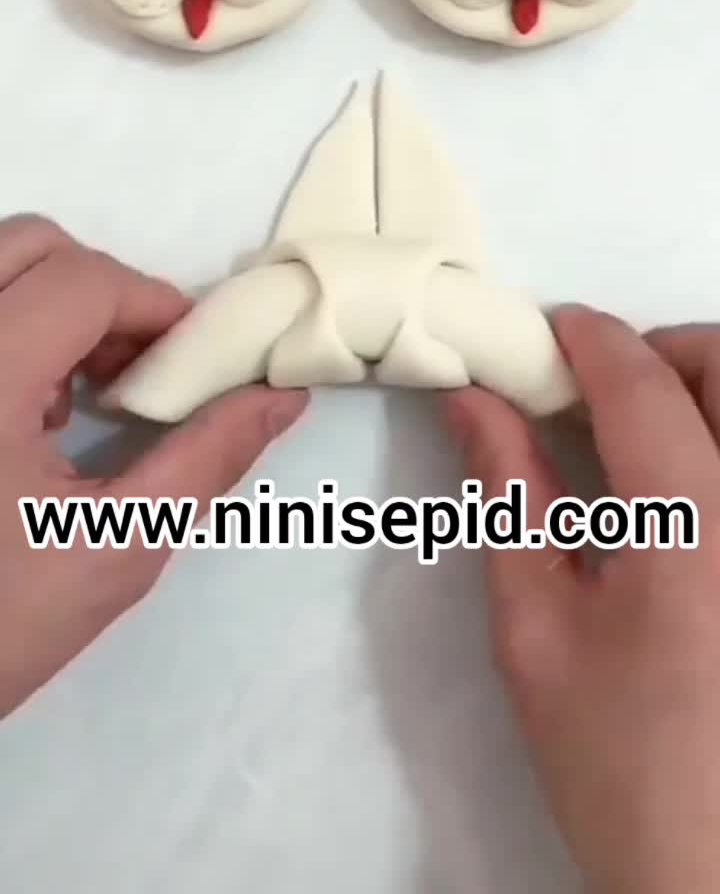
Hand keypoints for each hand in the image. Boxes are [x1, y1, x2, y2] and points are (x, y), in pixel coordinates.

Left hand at [0, 215, 307, 718]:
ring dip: (55, 303)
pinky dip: (14, 326)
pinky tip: (27, 412)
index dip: (155, 305)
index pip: (84, 281)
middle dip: (103, 289)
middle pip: (33, 245)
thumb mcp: (115, 548)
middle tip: (138, 368)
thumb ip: (205, 460)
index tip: (191, 362)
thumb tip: (282, 396)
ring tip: (81, 394)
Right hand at [443, 306, 719, 893]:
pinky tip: (688, 494)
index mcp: (692, 527)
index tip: (547, 331)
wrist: (713, 871)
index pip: (641, 382)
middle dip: (663, 353)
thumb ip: (511, 495)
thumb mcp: (537, 631)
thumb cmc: (615, 762)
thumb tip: (474, 401)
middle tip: (601, 391)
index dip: (587, 338)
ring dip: (703, 392)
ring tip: (647, 439)